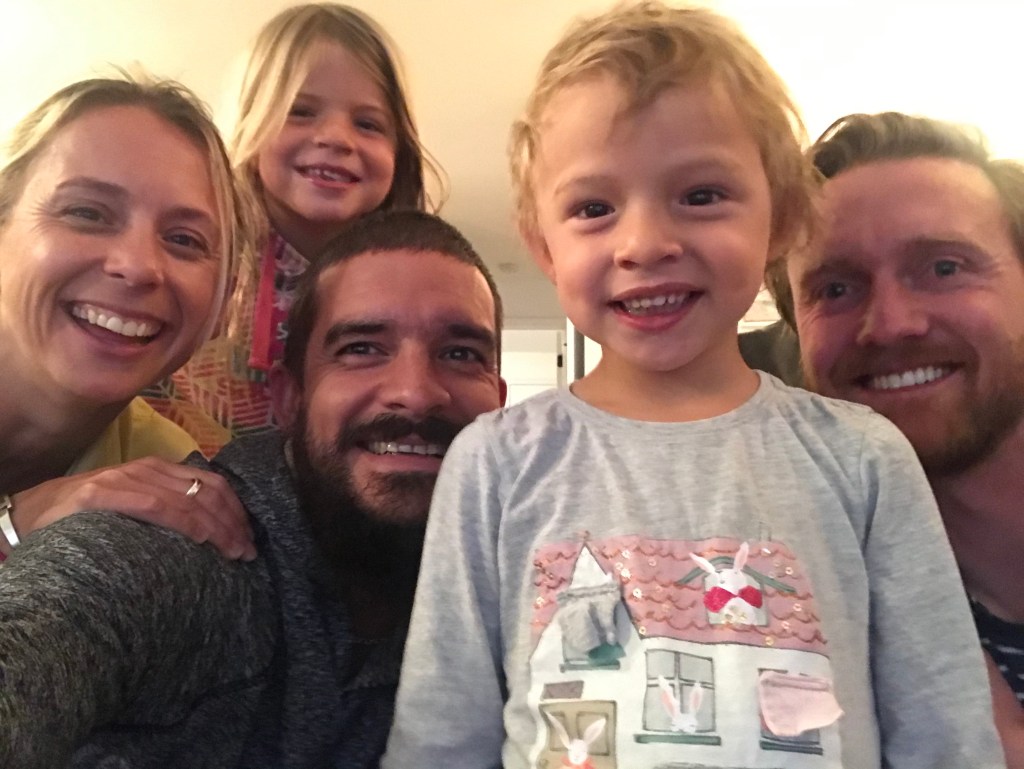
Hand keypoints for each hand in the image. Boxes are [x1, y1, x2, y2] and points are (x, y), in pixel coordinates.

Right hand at [3, 457, 255, 560]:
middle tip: (247, 552)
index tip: (249, 538)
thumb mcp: (134, 505)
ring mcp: (125, 479)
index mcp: (158, 469)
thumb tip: (210, 531)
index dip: (236, 510)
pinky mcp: (103, 494)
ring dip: (217, 528)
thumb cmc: (87, 517)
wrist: (29, 513)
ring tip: (233, 553)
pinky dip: (184, 522)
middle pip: (207, 491)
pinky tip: (201, 540)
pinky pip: (156, 506)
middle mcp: (146, 468)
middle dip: (233, 523)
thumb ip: (166, 508)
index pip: (212, 483)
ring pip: (188, 500)